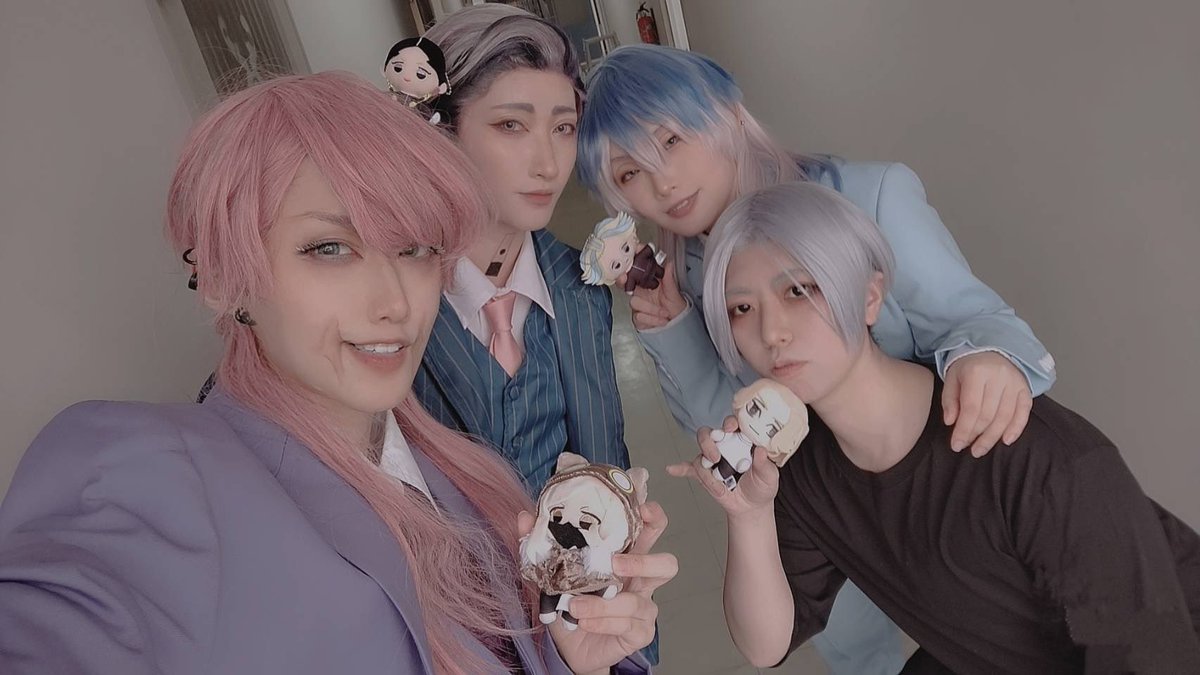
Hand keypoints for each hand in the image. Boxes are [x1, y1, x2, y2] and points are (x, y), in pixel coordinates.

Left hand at [520, 502, 676, 672]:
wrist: (568, 646)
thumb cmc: (569, 602)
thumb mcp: (552, 571)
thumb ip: (541, 544)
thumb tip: (525, 517)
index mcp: (626, 556)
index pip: (652, 531)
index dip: (654, 518)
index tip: (643, 509)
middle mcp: (641, 581)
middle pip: (667, 565)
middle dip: (644, 562)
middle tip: (614, 563)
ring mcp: (644, 608)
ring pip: (639, 602)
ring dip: (605, 603)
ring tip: (575, 604)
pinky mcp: (639, 633)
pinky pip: (627, 626)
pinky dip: (603, 622)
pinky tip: (584, 621)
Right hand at [624, 261, 686, 330]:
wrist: (677, 323)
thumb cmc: (675, 306)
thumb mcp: (673, 291)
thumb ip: (669, 278)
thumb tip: (669, 264)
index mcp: (647, 284)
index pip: (632, 275)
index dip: (625, 273)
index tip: (625, 273)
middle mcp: (640, 294)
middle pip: (626, 287)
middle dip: (625, 285)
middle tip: (631, 285)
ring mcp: (637, 307)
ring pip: (635, 302)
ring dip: (652, 309)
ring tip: (665, 312)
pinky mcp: (637, 319)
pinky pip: (639, 317)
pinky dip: (653, 319)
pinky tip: (661, 320)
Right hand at [667, 417, 779, 517]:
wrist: (751, 507)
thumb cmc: (761, 486)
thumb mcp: (769, 476)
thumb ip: (765, 464)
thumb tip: (761, 450)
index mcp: (742, 441)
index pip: (733, 424)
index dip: (730, 422)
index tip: (730, 428)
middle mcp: (725, 446)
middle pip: (710, 434)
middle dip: (709, 443)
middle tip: (715, 457)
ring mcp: (713, 459)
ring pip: (701, 454)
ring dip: (705, 470)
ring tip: (717, 485)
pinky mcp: (705, 474)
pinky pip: (689, 468)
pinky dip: (680, 468)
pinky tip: (672, 469)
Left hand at [943, 351, 1032, 456]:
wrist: (991, 349)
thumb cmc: (968, 367)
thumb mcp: (952, 378)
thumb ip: (950, 400)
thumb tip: (951, 422)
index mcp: (976, 372)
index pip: (971, 408)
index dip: (964, 430)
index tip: (956, 444)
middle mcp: (998, 377)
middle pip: (988, 415)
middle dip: (977, 436)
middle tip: (968, 449)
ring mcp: (1014, 383)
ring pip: (1005, 417)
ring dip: (993, 437)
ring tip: (981, 449)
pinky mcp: (1025, 388)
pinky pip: (1024, 412)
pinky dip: (1016, 429)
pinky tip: (1006, 441)